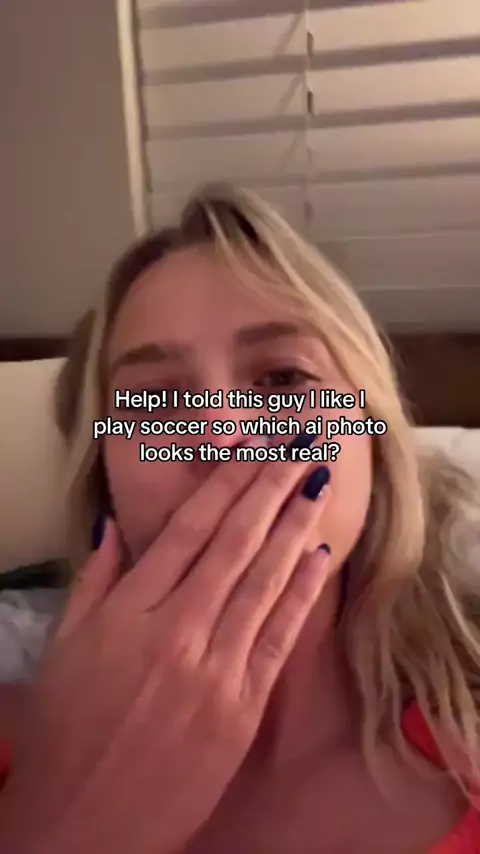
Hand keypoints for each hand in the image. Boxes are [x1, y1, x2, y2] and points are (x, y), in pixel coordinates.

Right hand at [0, 447, 330, 853]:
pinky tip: (320, 553)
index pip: (187, 530)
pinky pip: (278, 637)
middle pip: (232, 543)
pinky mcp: (242, 705)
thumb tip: (114, 523)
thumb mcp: (64, 646)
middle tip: (300, 445)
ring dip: (293, 526)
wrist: (84, 822)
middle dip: (269, 487)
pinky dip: (301, 592)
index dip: (225, 483)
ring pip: (261, 580)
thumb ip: (94, 579)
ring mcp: (213, 668)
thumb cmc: (66, 732)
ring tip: (316, 482)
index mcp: (128, 612)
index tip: (254, 448)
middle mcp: (175, 630)